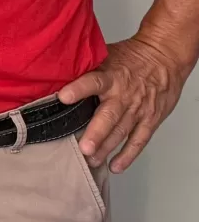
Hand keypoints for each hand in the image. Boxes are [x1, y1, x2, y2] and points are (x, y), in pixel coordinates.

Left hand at [61, 32, 191, 171]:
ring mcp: (138, 110)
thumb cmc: (132, 56)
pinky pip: (139, 140)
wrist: (165, 57)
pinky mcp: (150, 120)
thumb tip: (56, 71)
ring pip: (121, 132)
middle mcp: (124, 95)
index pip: (93, 82)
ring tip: (92, 161)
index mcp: (110, 76)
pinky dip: (128, 155)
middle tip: (83, 148)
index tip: (63, 97)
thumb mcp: (106, 55)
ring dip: (106, 148)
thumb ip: (87, 68)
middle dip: (96, 134)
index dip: (78, 89)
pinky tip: (116, 166)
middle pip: (109, 116)